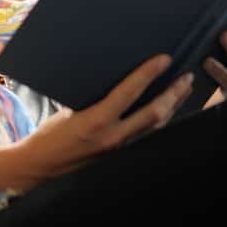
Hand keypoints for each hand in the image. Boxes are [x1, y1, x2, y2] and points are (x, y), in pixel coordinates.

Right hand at [19, 54, 193, 180]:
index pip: (128, 93)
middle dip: (173, 94)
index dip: (148, 74)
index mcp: (95, 121)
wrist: (40, 167)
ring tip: (183, 90)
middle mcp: (112, 137)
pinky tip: (165, 112)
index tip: (163, 59)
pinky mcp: (120, 157)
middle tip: (186, 77)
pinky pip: (146, 136)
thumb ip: (92, 101)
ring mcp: (119, 150)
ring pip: (156, 127)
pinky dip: (159, 121)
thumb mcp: (67, 111)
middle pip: (154, 113)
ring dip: (171, 107)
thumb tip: (115, 84)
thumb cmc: (48, 136)